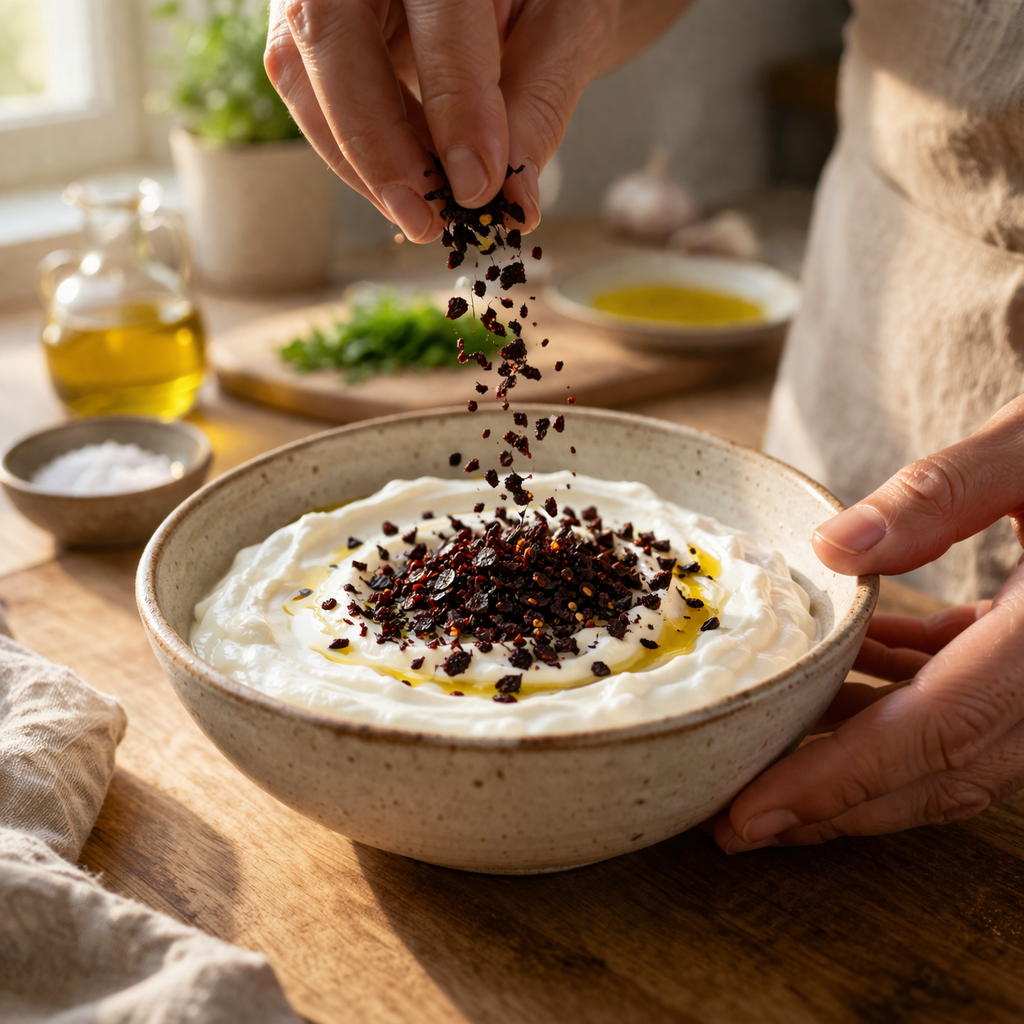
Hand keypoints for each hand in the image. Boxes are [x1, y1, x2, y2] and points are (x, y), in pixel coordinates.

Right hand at [264, 1, 689, 240]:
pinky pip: (305, 90)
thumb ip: (539, 104)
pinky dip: (353, 152)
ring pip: (301, 71)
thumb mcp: (565, 29)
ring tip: (420, 215)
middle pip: (332, 36)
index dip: (456, 107)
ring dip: (359, 161)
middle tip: (428, 220)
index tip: (477, 187)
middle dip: (379, 145)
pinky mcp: (304, 23)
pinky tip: (404, 187)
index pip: (438, 16)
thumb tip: (513, 202)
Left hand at [715, 394, 1023, 852]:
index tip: (754, 814)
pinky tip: (849, 673)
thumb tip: (832, 548)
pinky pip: (968, 702)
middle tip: (740, 823)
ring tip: (774, 762)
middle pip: (940, 768)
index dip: (840, 780)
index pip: (935, 728)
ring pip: (954, 748)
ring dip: (861, 762)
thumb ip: (941, 495)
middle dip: (836, 805)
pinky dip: (900, 700)